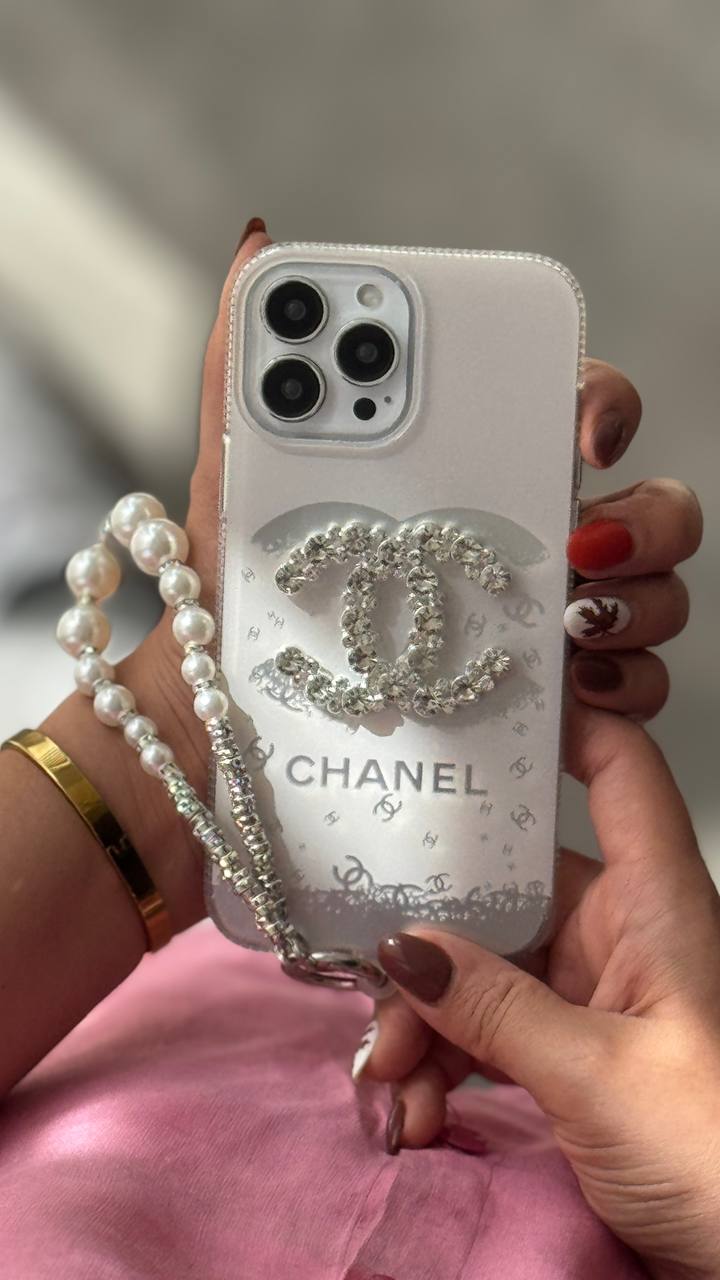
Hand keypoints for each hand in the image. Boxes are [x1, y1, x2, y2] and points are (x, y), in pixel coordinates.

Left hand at [64, 224, 699, 926]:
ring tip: (575, 634)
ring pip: (654, 596)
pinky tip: (584, 708)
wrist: (230, 723)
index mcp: (475, 470)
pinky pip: (628, 699)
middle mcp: (528, 540)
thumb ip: (244, 369)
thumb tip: (257, 246)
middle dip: (647, 519)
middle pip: (646, 504)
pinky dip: (627, 704)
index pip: (572, 406)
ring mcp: (543, 625)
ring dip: (642, 608)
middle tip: (585, 545)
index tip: (585, 430)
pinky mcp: (543, 708)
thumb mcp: (235, 484)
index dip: (603, 402)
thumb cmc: (246, 593)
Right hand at [370, 709, 719, 1278]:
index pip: (619, 771)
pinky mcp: (570, 1050)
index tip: (476, 710)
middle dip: (431, 941)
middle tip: (375, 991)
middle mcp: (620, 931)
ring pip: (484, 969)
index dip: (560, 722)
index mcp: (655, 903)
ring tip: (397, 1089)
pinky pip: (490, 1031)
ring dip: (426, 1024)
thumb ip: (494, 1006)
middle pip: (509, 888)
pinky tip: (421, 1114)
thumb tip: (403, 946)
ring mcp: (592, 993)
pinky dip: (447, 1066)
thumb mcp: (597, 1076)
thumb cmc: (716, 1153)